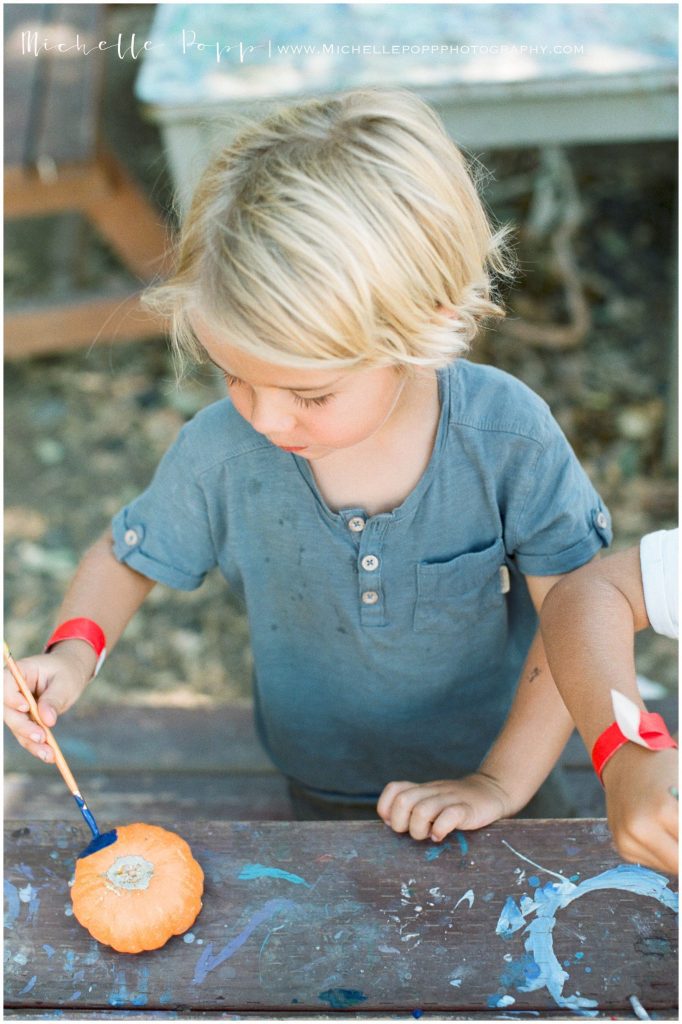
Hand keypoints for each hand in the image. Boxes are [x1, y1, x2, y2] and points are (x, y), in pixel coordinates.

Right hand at [3, 645, 91, 762]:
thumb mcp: (64, 682)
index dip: (12, 698)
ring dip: (31, 743)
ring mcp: (17, 707)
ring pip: (17, 727)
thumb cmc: (67, 672)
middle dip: (24, 727)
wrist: (71, 674)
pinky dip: (37, 746)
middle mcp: (13, 691)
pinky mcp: (25, 720)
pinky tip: (50, 755)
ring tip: (49, 754)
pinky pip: (27, 734)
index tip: (26, 708)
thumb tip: (47, 720)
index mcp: (20, 672)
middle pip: (8, 711)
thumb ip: (54, 699)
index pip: (6, 684)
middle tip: (41, 738)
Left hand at [376, 772, 514, 841]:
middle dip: (401, 823)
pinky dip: (440, 829)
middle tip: (414, 832)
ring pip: (422, 810)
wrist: (492, 791)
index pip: (394, 789)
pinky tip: (441, 836)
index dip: (387, 808)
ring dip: (420, 829)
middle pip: (403, 801)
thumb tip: (391, 825)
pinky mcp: (467, 809)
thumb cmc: (458, 804)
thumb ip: (414, 809)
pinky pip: (449, 816)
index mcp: (422, 790)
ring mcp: (449, 799)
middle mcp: (432, 791)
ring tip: (429, 836)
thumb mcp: (433, 801)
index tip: (396, 824)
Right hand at [602, 745, 677, 874]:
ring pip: (671, 867)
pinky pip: (655, 862)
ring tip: (676, 830)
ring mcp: (628, 839)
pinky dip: (666, 853)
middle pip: (680, 863)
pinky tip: (664, 834)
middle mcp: (640, 829)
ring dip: (680, 855)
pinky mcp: (623, 846)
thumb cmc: (664, 768)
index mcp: (663, 811)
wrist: (625, 762)